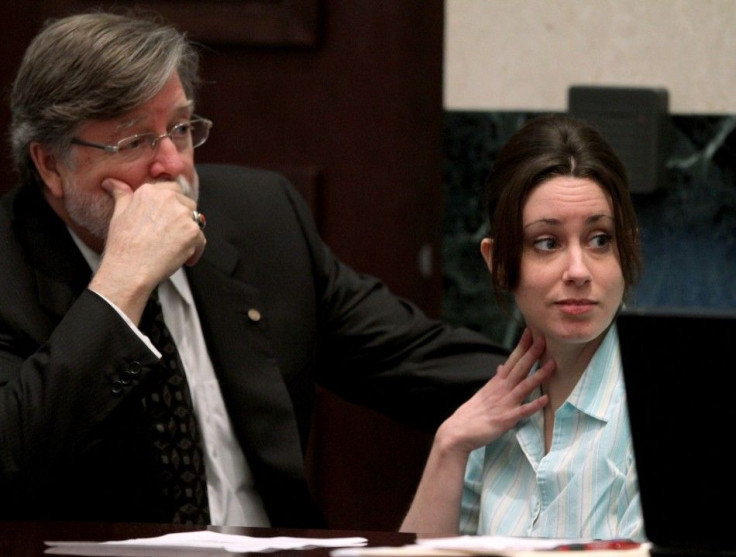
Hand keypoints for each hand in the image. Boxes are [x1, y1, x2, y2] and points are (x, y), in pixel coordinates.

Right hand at [89, 178, 205, 321]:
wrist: (130, 269)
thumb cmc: (123, 245)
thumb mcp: (118, 213)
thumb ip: (121, 194)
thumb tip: (111, 183)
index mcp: (150, 191)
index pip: (172, 189)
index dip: (172, 205)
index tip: (168, 218)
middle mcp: (168, 198)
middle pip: (187, 203)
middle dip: (182, 218)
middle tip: (170, 235)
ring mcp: (182, 214)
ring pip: (195, 220)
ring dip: (188, 233)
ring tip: (175, 248)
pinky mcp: (193, 231)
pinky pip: (201, 239)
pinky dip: (195, 250)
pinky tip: (182, 258)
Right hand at [435, 327, 553, 454]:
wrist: (458, 431)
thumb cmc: (472, 413)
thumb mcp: (484, 392)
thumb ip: (496, 380)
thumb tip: (502, 367)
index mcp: (496, 382)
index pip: (512, 360)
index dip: (522, 346)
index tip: (531, 331)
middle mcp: (501, 389)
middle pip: (519, 368)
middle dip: (532, 353)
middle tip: (543, 339)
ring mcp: (504, 403)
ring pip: (524, 386)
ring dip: (539, 375)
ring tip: (553, 364)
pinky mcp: (506, 419)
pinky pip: (523, 411)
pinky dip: (534, 404)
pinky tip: (546, 399)